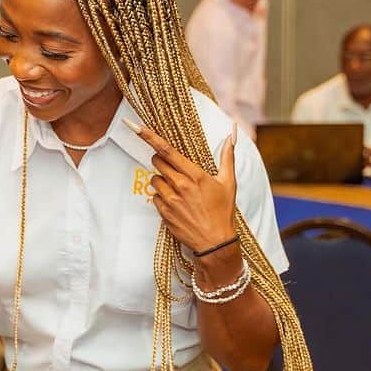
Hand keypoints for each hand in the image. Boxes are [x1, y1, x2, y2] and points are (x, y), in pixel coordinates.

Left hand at [132, 118, 236, 254]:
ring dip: (162, 179)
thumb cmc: (223, 211)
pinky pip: (155, 197)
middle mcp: (180, 185)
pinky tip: (175, 202)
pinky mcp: (164, 213)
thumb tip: (231, 136)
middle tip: (171, 166)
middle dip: (160, 159)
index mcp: (195, 175)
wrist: (215, 241)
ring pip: (154, 179)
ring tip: (177, 188)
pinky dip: (161, 196)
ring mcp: (170, 200)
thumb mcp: (229, 183)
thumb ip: (227, 157)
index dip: (150, 138)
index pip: (168, 151)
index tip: (138, 128)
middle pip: (157, 162)